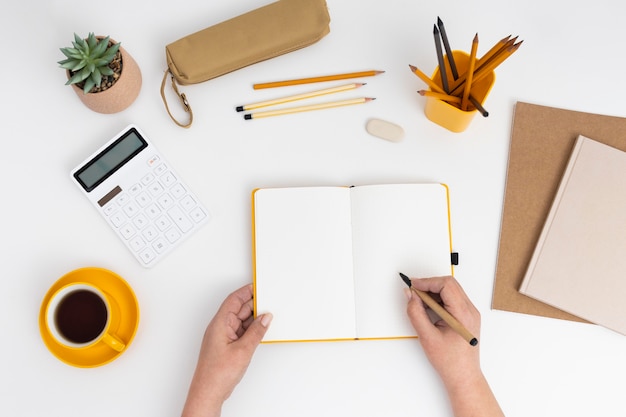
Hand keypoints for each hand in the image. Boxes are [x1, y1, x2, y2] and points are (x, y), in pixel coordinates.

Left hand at [182, 284, 271, 416]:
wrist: (208, 393)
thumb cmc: (217, 374)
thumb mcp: (243, 350)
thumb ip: (256, 332)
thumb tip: (265, 318)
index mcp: (220, 323)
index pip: (234, 299)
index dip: (246, 291)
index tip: (259, 287)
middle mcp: (220, 327)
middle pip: (238, 309)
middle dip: (253, 304)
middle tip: (269, 302)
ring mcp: (222, 337)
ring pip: (240, 321)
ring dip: (253, 318)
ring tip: (267, 317)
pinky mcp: (226, 346)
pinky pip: (240, 331)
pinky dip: (250, 329)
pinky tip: (259, 331)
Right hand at [405, 276, 503, 416]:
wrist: (463, 376)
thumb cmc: (450, 361)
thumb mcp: (427, 337)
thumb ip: (416, 313)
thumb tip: (410, 296)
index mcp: (463, 314)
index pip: (446, 285)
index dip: (427, 282)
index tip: (413, 285)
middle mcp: (470, 311)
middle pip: (449, 284)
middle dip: (429, 285)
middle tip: (413, 291)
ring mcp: (469, 313)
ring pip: (451, 290)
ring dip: (433, 292)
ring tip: (419, 301)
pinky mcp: (466, 317)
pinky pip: (452, 299)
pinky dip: (438, 299)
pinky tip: (427, 307)